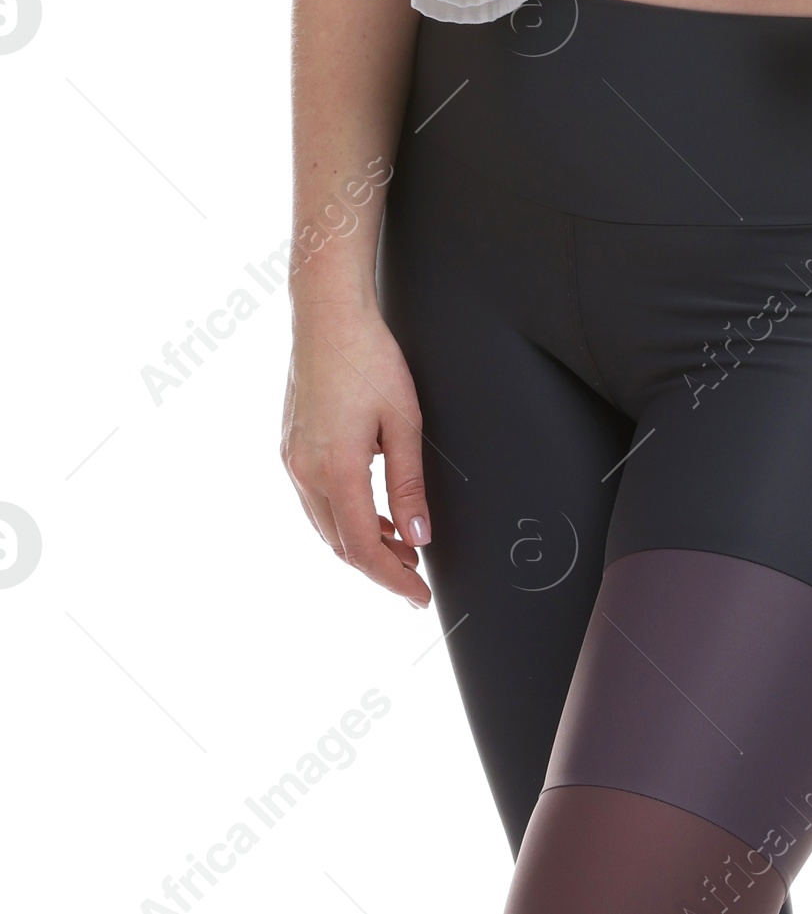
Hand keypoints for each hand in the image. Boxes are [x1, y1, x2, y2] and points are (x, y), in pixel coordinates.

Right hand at [281, 302, 432, 609]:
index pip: (362, 548)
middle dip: (379, 567)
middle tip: (415, 577)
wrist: (328, 315)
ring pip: (324, 525)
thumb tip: (418, 537)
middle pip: (339, 544)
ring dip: (360, 542)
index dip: (392, 579)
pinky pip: (315, 501)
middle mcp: (304, 472)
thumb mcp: (404, 421)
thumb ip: (409, 485)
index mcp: (335, 469)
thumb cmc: (371, 359)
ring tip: (401, 547)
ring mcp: (291, 460)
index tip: (419, 597)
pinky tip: (371, 512)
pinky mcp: (290, 447)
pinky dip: (343, 517)